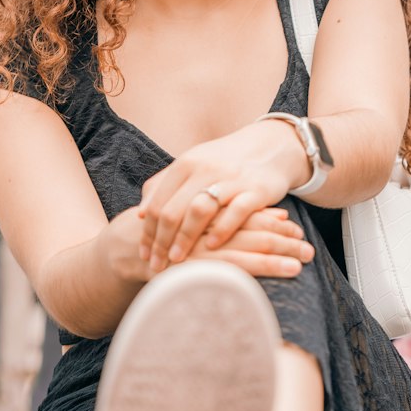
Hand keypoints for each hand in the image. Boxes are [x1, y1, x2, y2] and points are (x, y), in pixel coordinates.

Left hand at [138, 122, 309, 272]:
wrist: (270, 146)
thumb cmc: (224, 162)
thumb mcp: (192, 166)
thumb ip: (164, 185)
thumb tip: (139, 213)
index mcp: (185, 164)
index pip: (157, 202)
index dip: (147, 231)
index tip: (144, 253)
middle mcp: (204, 169)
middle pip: (173, 209)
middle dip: (161, 241)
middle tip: (155, 264)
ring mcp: (230, 179)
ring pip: (199, 210)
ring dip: (185, 238)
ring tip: (177, 260)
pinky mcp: (256, 189)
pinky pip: (236, 212)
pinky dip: (222, 230)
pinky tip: (211, 247)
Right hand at [184, 208, 314, 278]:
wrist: (129, 271)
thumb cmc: (172, 253)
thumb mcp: (197, 233)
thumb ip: (237, 220)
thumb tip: (281, 214)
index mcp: (207, 215)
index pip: (247, 214)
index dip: (274, 222)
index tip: (295, 231)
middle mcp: (207, 227)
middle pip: (255, 228)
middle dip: (285, 238)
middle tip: (308, 249)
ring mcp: (203, 246)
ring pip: (253, 243)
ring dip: (284, 250)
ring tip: (305, 258)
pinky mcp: (201, 266)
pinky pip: (241, 265)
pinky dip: (269, 265)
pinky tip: (291, 268)